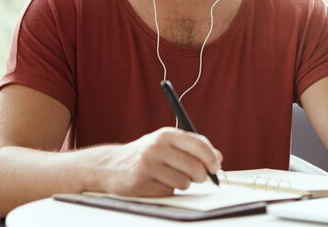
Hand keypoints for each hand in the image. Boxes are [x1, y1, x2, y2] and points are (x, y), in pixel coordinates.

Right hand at [94, 127, 221, 196]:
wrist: (109, 165)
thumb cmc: (145, 153)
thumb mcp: (167, 143)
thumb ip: (192, 147)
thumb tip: (217, 158)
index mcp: (166, 134)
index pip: (198, 144)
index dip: (212, 158)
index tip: (216, 166)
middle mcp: (156, 147)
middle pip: (194, 167)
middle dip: (201, 175)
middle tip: (198, 177)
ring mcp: (147, 165)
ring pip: (184, 182)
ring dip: (183, 184)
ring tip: (170, 177)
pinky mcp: (140, 183)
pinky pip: (168, 192)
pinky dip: (168, 190)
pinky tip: (156, 183)